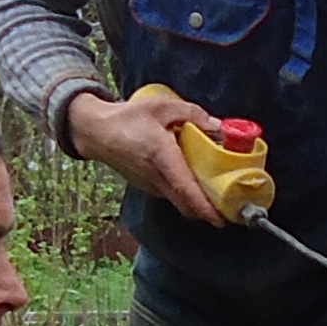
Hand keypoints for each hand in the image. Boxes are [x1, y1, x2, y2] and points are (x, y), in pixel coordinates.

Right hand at [67, 83, 230, 224]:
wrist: (96, 132)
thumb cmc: (127, 118)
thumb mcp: (162, 106)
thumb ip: (193, 114)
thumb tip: (217, 127)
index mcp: (161, 156)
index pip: (185, 187)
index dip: (204, 206)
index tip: (220, 218)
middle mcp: (155, 176)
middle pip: (185, 203)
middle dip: (208, 212)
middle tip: (230, 211)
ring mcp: (149, 184)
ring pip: (178, 200)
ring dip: (197, 202)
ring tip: (218, 194)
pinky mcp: (146, 185)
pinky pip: (170, 194)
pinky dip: (185, 194)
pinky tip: (196, 181)